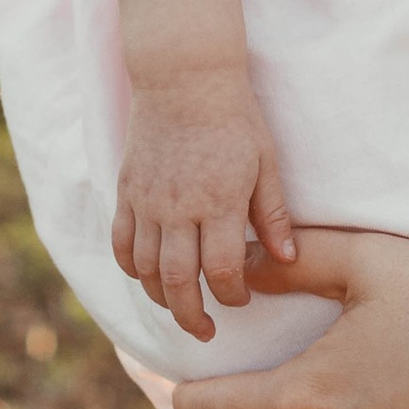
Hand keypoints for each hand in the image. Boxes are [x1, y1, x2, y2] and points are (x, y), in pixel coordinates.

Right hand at [112, 65, 295, 339]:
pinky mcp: (127, 191)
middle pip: (177, 281)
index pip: (221, 271)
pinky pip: (121, 242)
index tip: (241, 298)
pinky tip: (147, 276)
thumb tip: (287, 259)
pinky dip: (131, 267)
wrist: (184, 77)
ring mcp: (147, 201)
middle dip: (192, 316)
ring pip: (144, 269)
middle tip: (206, 331)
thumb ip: (274, 214)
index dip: (232, 296)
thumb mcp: (266, 162)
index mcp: (219, 202)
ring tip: (179, 307)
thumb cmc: (234, 117)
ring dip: (161, 297)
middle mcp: (178, 208)